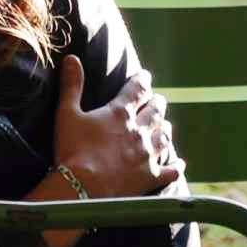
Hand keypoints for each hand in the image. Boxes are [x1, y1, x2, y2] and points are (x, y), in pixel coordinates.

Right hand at [51, 55, 182, 201]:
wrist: (83, 187)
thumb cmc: (72, 150)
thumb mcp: (67, 114)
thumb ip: (72, 86)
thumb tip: (72, 58)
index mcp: (120, 113)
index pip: (137, 89)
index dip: (143, 80)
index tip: (145, 76)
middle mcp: (139, 130)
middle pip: (156, 111)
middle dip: (157, 103)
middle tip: (158, 101)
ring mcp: (148, 155)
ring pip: (165, 137)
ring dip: (165, 129)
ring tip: (164, 126)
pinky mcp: (151, 177)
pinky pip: (171, 171)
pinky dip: (176, 166)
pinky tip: (179, 164)